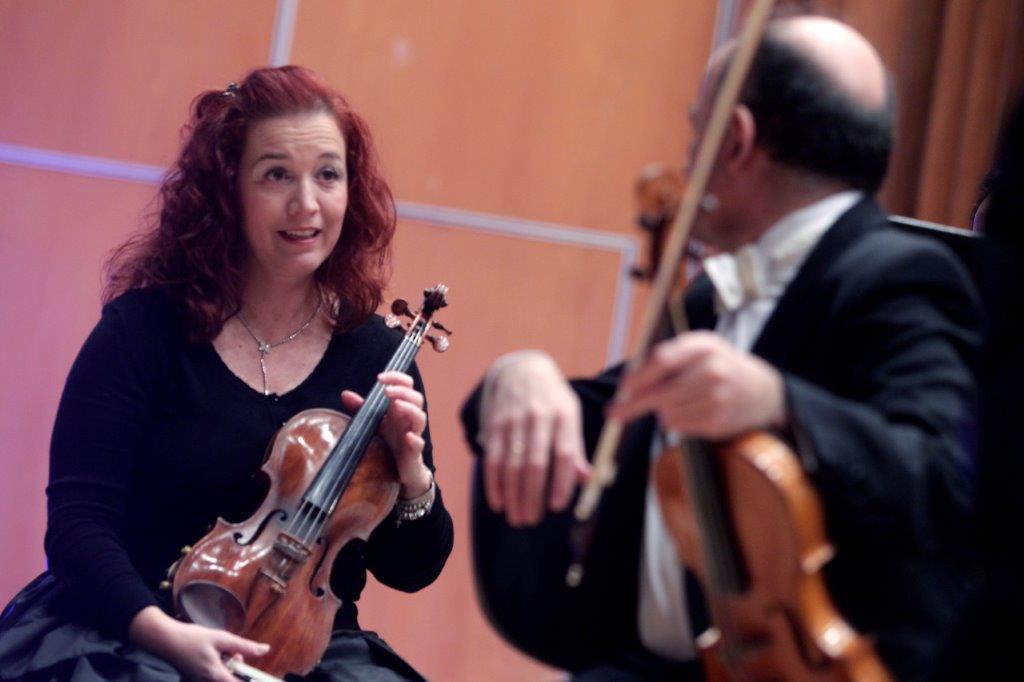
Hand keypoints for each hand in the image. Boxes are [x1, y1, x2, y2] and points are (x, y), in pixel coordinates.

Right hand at [128, 606, 268, 681]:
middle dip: (239, 669)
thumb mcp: (221, 638)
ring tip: (225, 651)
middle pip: (232, 681)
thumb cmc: (191, 638)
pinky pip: (214, 676)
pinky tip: (216, 654)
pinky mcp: (196, 678)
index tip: (257, 675)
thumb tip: (265, 650)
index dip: (250, 680)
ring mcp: (201, 681)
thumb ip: (244, 646)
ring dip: (230, 667)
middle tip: (235, 652)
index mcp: (215, 675)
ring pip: (223, 678)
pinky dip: (220, 667)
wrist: (164, 639)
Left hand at [341, 371, 430, 498]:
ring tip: (397, 406)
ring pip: (420, 418)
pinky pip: (419, 443)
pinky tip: (408, 437)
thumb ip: (362, 408)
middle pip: (416, 398)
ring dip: (410, 409)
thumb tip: (345, 394)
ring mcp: (414, 434)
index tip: (380, 378)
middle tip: (387, 391)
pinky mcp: (414, 452)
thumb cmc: (391, 442)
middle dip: (403, 391)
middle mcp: (409, 419)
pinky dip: (415, 439)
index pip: (407, 386)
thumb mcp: (375, 423)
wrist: (402, 469)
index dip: (397, 378)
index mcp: (401, 408)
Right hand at [480, 351, 589, 526]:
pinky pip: (492, 458)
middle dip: (532, 496)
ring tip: (517, 518)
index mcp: (564, 415)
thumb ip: (576, 449)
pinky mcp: (494, 424)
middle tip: (532, 521)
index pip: (564, 453)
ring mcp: (514, 419)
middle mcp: (538, 416)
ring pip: (511, 464)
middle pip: (535, 463)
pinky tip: (498, 502)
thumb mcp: (571, 416)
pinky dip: (493, 484)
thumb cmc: (553, 400)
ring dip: (513, 496)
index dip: (561, 482)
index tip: (557, 507)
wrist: (522, 369)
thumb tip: (590, 480)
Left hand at [610, 331, 786, 438]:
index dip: (638, 376)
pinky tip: (689, 412)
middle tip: (615, 413)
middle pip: (661, 392)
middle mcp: (713, 370)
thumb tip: (629, 382)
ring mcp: (718, 397)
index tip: (622, 388)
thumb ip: (668, 358)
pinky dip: (676, 422)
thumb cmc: (720, 366)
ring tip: (676, 403)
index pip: (662, 360)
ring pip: (667, 412)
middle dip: (635, 404)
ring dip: (662, 412)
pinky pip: (680, 427)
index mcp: (704, 345)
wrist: (764, 391)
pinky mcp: (718, 421)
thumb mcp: (701, 349)